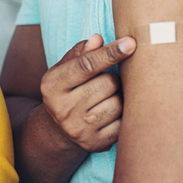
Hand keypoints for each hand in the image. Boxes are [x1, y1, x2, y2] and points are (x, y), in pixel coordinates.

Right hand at [39, 34, 134, 152]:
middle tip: (102, 83)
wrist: (58, 130)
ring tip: (105, 99)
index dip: (110, 53)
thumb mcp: (64, 69)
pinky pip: (124, 122)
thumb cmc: (67, 91)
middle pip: (108, 82)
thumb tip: (98, 39)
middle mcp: (63, 108)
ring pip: (118, 102)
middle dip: (112, 79)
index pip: (85, 65)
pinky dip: (122, 115)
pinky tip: (110, 114)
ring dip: (118, 97)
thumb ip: (80, 53)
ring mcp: (79, 128)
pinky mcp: (96, 143)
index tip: (131, 43)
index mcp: (52, 85)